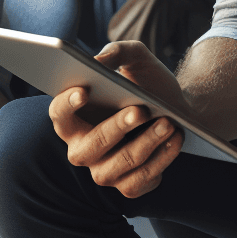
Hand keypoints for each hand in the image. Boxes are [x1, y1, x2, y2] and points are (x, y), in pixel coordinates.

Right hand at [49, 41, 190, 197]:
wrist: (178, 108)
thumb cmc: (148, 83)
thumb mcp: (136, 58)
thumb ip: (117, 52)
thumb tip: (99, 60)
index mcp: (75, 118)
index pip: (58, 115)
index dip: (66, 104)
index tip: (84, 90)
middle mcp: (82, 149)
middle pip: (90, 145)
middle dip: (115, 128)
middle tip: (140, 110)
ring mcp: (104, 171)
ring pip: (119, 164)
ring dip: (146, 143)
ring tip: (168, 123)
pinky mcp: (129, 186)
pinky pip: (141, 180)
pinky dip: (161, 159)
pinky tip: (175, 138)